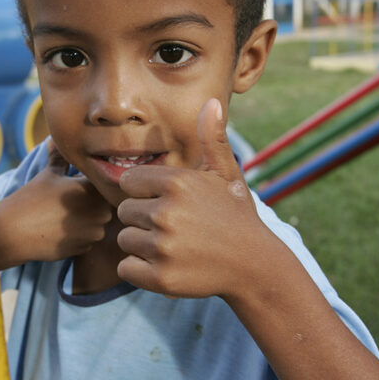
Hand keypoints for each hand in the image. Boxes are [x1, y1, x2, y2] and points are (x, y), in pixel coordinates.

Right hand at [0, 139, 113, 262]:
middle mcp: (99, 212)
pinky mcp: (83, 249)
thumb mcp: (49, 174)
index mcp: (93, 190)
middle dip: (94, 202)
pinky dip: (79, 235)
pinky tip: (62, 229)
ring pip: (98, 224)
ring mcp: (92, 233)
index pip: (106, 183)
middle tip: (73, 199)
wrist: (13, 232)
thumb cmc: (31, 198)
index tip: (82, 182)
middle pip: (106, 205)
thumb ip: (60, 156)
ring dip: (88, 219)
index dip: (95, 182)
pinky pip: (88, 240)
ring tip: (66, 214)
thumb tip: (57, 138)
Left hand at [116, 98, 266, 297]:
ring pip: (125, 240)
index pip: (129, 182)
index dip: (145, 193)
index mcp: (177, 183)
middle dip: (143, 220)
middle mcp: (166, 213)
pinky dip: (140, 270)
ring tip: (173, 247)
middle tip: (174, 228)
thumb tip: (211, 102)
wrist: (254, 265)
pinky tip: (166, 266)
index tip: (166, 203)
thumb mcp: (226, 175)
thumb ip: (212, 139)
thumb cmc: (236, 215)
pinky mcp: (160, 277)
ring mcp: (163, 247)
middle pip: (124, 212)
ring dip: (142, 246)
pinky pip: (126, 268)